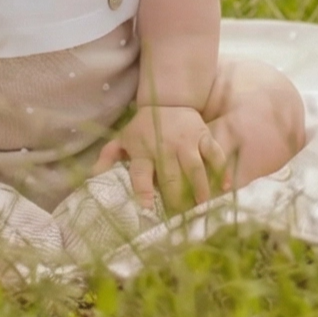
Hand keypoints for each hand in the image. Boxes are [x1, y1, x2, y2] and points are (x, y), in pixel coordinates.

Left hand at [96, 104, 230, 213]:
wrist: (167, 99)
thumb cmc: (143, 127)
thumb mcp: (122, 139)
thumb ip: (107, 158)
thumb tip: (91, 177)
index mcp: (142, 150)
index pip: (141, 174)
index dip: (143, 191)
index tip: (147, 208)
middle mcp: (164, 146)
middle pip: (171, 177)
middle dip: (176, 198)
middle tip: (180, 217)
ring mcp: (186, 141)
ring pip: (195, 168)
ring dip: (200, 189)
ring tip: (202, 207)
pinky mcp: (203, 135)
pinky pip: (215, 154)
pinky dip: (222, 170)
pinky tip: (225, 186)